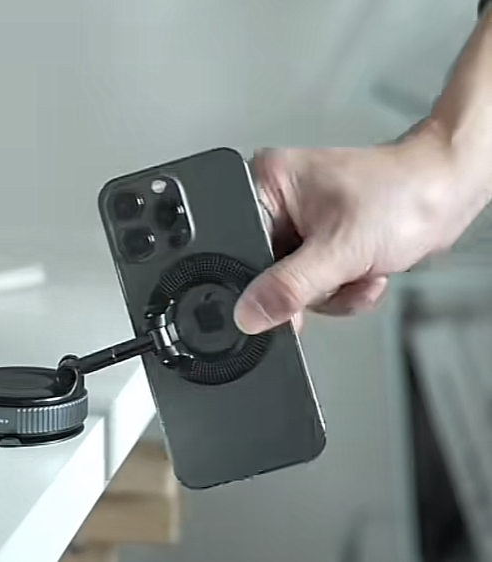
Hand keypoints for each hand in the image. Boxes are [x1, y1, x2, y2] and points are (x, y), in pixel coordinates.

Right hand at [234, 121, 484, 333]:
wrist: (448, 194)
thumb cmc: (405, 194)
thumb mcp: (339, 249)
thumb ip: (290, 287)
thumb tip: (250, 313)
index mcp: (267, 183)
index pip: (238, 243)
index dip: (259, 279)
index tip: (285, 296)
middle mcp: (278, 201)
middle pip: (264, 271)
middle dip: (308, 286)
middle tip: (336, 273)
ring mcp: (299, 224)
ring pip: (291, 286)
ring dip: (331, 290)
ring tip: (359, 268)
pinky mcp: (320, 242)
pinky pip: (313, 286)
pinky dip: (341, 290)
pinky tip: (363, 271)